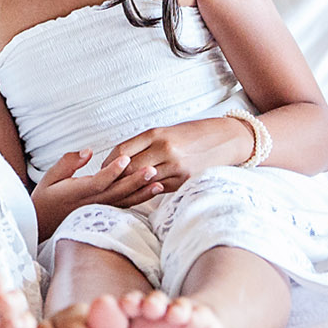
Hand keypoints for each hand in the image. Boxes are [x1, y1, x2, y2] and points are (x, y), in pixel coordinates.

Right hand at [31, 149, 166, 241]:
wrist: (41, 224)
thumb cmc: (45, 199)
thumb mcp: (49, 177)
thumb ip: (68, 163)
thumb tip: (88, 151)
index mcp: (77, 192)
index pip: (98, 181)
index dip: (112, 171)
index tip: (125, 158)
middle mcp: (91, 203)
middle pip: (117, 192)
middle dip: (135, 180)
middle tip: (152, 169)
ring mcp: (99, 210)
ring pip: (124, 200)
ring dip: (142, 191)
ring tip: (158, 181)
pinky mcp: (104, 213)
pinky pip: (125, 206)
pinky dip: (140, 199)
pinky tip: (152, 191)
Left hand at [100, 117, 253, 190]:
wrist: (225, 139)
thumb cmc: (192, 134)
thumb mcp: (165, 132)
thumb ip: (143, 145)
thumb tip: (118, 160)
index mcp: (156, 134)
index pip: (121, 151)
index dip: (108, 163)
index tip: (102, 169)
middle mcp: (165, 149)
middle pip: (129, 169)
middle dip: (115, 178)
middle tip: (105, 185)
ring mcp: (176, 166)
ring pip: (143, 182)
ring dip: (129, 188)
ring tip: (117, 193)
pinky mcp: (185, 181)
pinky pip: (159, 189)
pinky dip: (147, 192)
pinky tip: (139, 194)